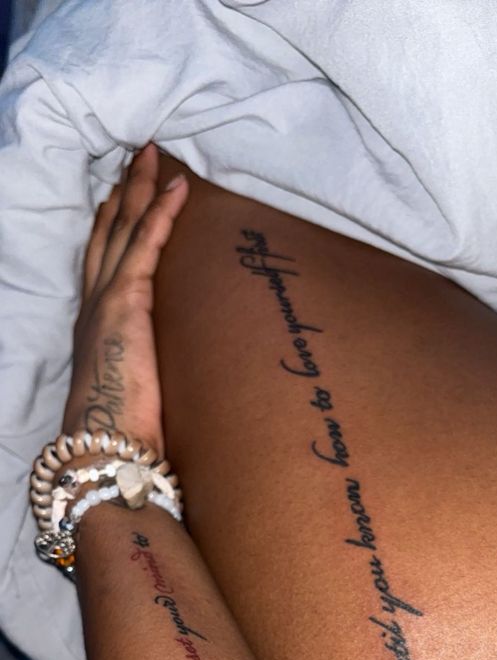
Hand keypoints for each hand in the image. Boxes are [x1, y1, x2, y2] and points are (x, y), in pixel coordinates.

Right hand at [62, 144, 187, 457]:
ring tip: (154, 154)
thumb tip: (168, 372)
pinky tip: (178, 187)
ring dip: (139, 188)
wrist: (105, 443)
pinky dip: (161, 212)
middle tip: (136, 157)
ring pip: (123, 228)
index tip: (118, 198)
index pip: (100, 262)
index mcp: (93, 325)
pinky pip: (146, 244)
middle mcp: (94, 305)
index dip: (109, 226)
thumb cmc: (119, 429)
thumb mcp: (132, 387)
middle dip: (121, 193)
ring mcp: (107, 299)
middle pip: (107, 234)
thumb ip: (143, 366)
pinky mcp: (127, 302)